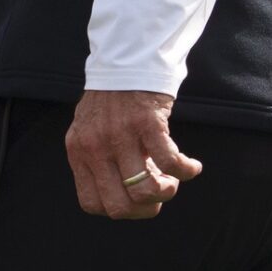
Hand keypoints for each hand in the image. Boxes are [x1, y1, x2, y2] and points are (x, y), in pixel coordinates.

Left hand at [66, 89, 203, 221]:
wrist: (128, 60)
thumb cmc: (113, 99)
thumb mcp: (91, 131)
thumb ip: (98, 160)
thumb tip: (126, 196)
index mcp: (79, 152)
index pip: (92, 204)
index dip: (120, 209)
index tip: (135, 197)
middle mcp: (95, 148)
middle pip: (119, 207)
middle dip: (145, 209)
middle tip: (158, 193)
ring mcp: (120, 136)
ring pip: (145, 190)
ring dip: (166, 192)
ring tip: (174, 180)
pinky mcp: (147, 123)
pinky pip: (170, 163)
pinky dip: (186, 171)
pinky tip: (192, 167)